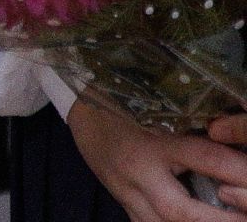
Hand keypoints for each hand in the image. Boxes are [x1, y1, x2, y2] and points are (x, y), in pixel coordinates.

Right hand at [67, 99, 246, 220]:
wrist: (85, 114)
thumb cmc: (127, 106)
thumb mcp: (164, 110)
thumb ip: (198, 129)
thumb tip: (233, 139)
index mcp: (151, 142)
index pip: (203, 157)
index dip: (238, 171)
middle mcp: (138, 175)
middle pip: (182, 211)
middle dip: (222, 221)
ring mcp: (129, 197)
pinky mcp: (127, 208)